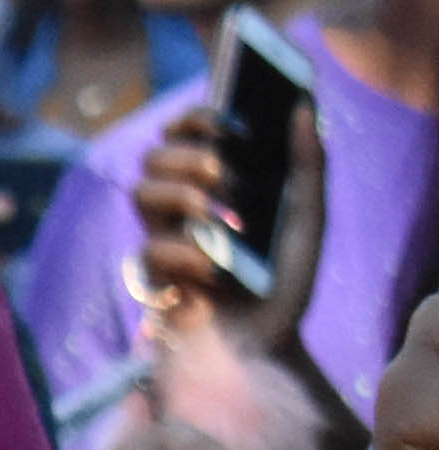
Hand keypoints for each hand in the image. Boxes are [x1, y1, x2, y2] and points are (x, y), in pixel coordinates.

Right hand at [134, 102, 312, 317]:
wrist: (269, 341)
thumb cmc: (284, 280)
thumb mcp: (308, 217)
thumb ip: (308, 163)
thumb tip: (304, 108)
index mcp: (210, 185)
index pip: (183, 132)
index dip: (196, 119)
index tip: (227, 125)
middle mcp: (179, 207)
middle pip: (154, 156)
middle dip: (191, 159)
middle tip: (227, 176)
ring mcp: (163, 239)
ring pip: (141, 192)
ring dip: (183, 196)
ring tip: (224, 221)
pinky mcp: (153, 277)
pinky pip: (151, 248)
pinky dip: (188, 253)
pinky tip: (215, 269)